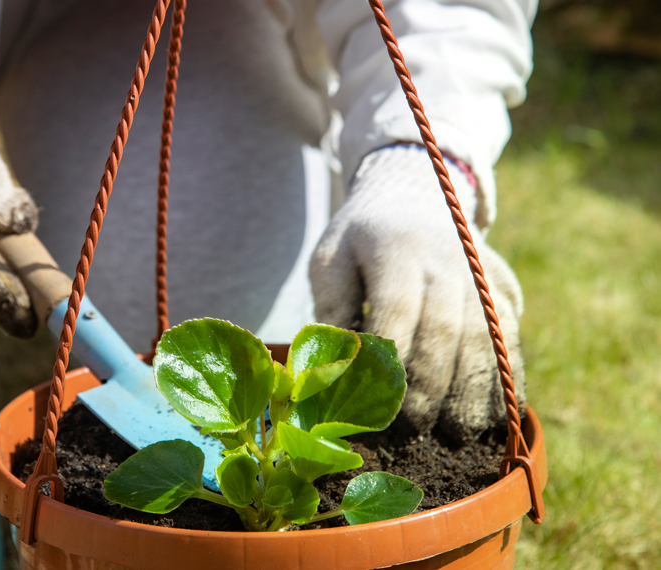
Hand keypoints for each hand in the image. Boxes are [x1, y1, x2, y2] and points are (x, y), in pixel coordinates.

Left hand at [310, 145, 524, 442]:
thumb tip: (334, 362)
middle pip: (445, 329)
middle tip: (415, 427)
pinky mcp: (505, 284)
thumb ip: (331, 305)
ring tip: (459, 433)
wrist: (415, 193)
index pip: (397, 310)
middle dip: (431, 385)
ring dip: (476, 390)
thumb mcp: (331, 258)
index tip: (380, 401)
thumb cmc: (361, 237)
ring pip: (485, 336)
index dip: (391, 359)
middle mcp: (446, 259)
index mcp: (395, 250)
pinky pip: (511, 335)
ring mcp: (482, 272)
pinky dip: (509, 376)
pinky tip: (500, 414)